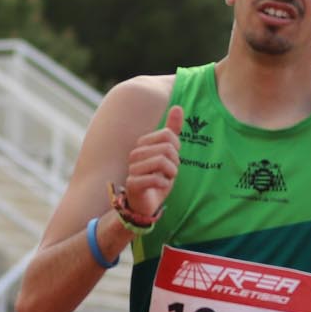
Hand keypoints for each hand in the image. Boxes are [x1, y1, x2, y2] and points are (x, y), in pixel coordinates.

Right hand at [123, 104, 183, 221]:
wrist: (145, 205)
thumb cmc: (157, 179)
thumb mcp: (169, 155)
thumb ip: (172, 132)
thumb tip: (178, 107)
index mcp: (143, 144)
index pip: (168, 135)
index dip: (176, 149)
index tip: (171, 161)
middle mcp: (135, 153)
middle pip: (167, 148)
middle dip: (175, 163)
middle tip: (169, 173)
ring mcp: (132, 168)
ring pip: (162, 162)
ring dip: (170, 174)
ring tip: (165, 179)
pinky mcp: (132, 184)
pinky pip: (156, 178)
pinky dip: (164, 184)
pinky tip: (159, 187)